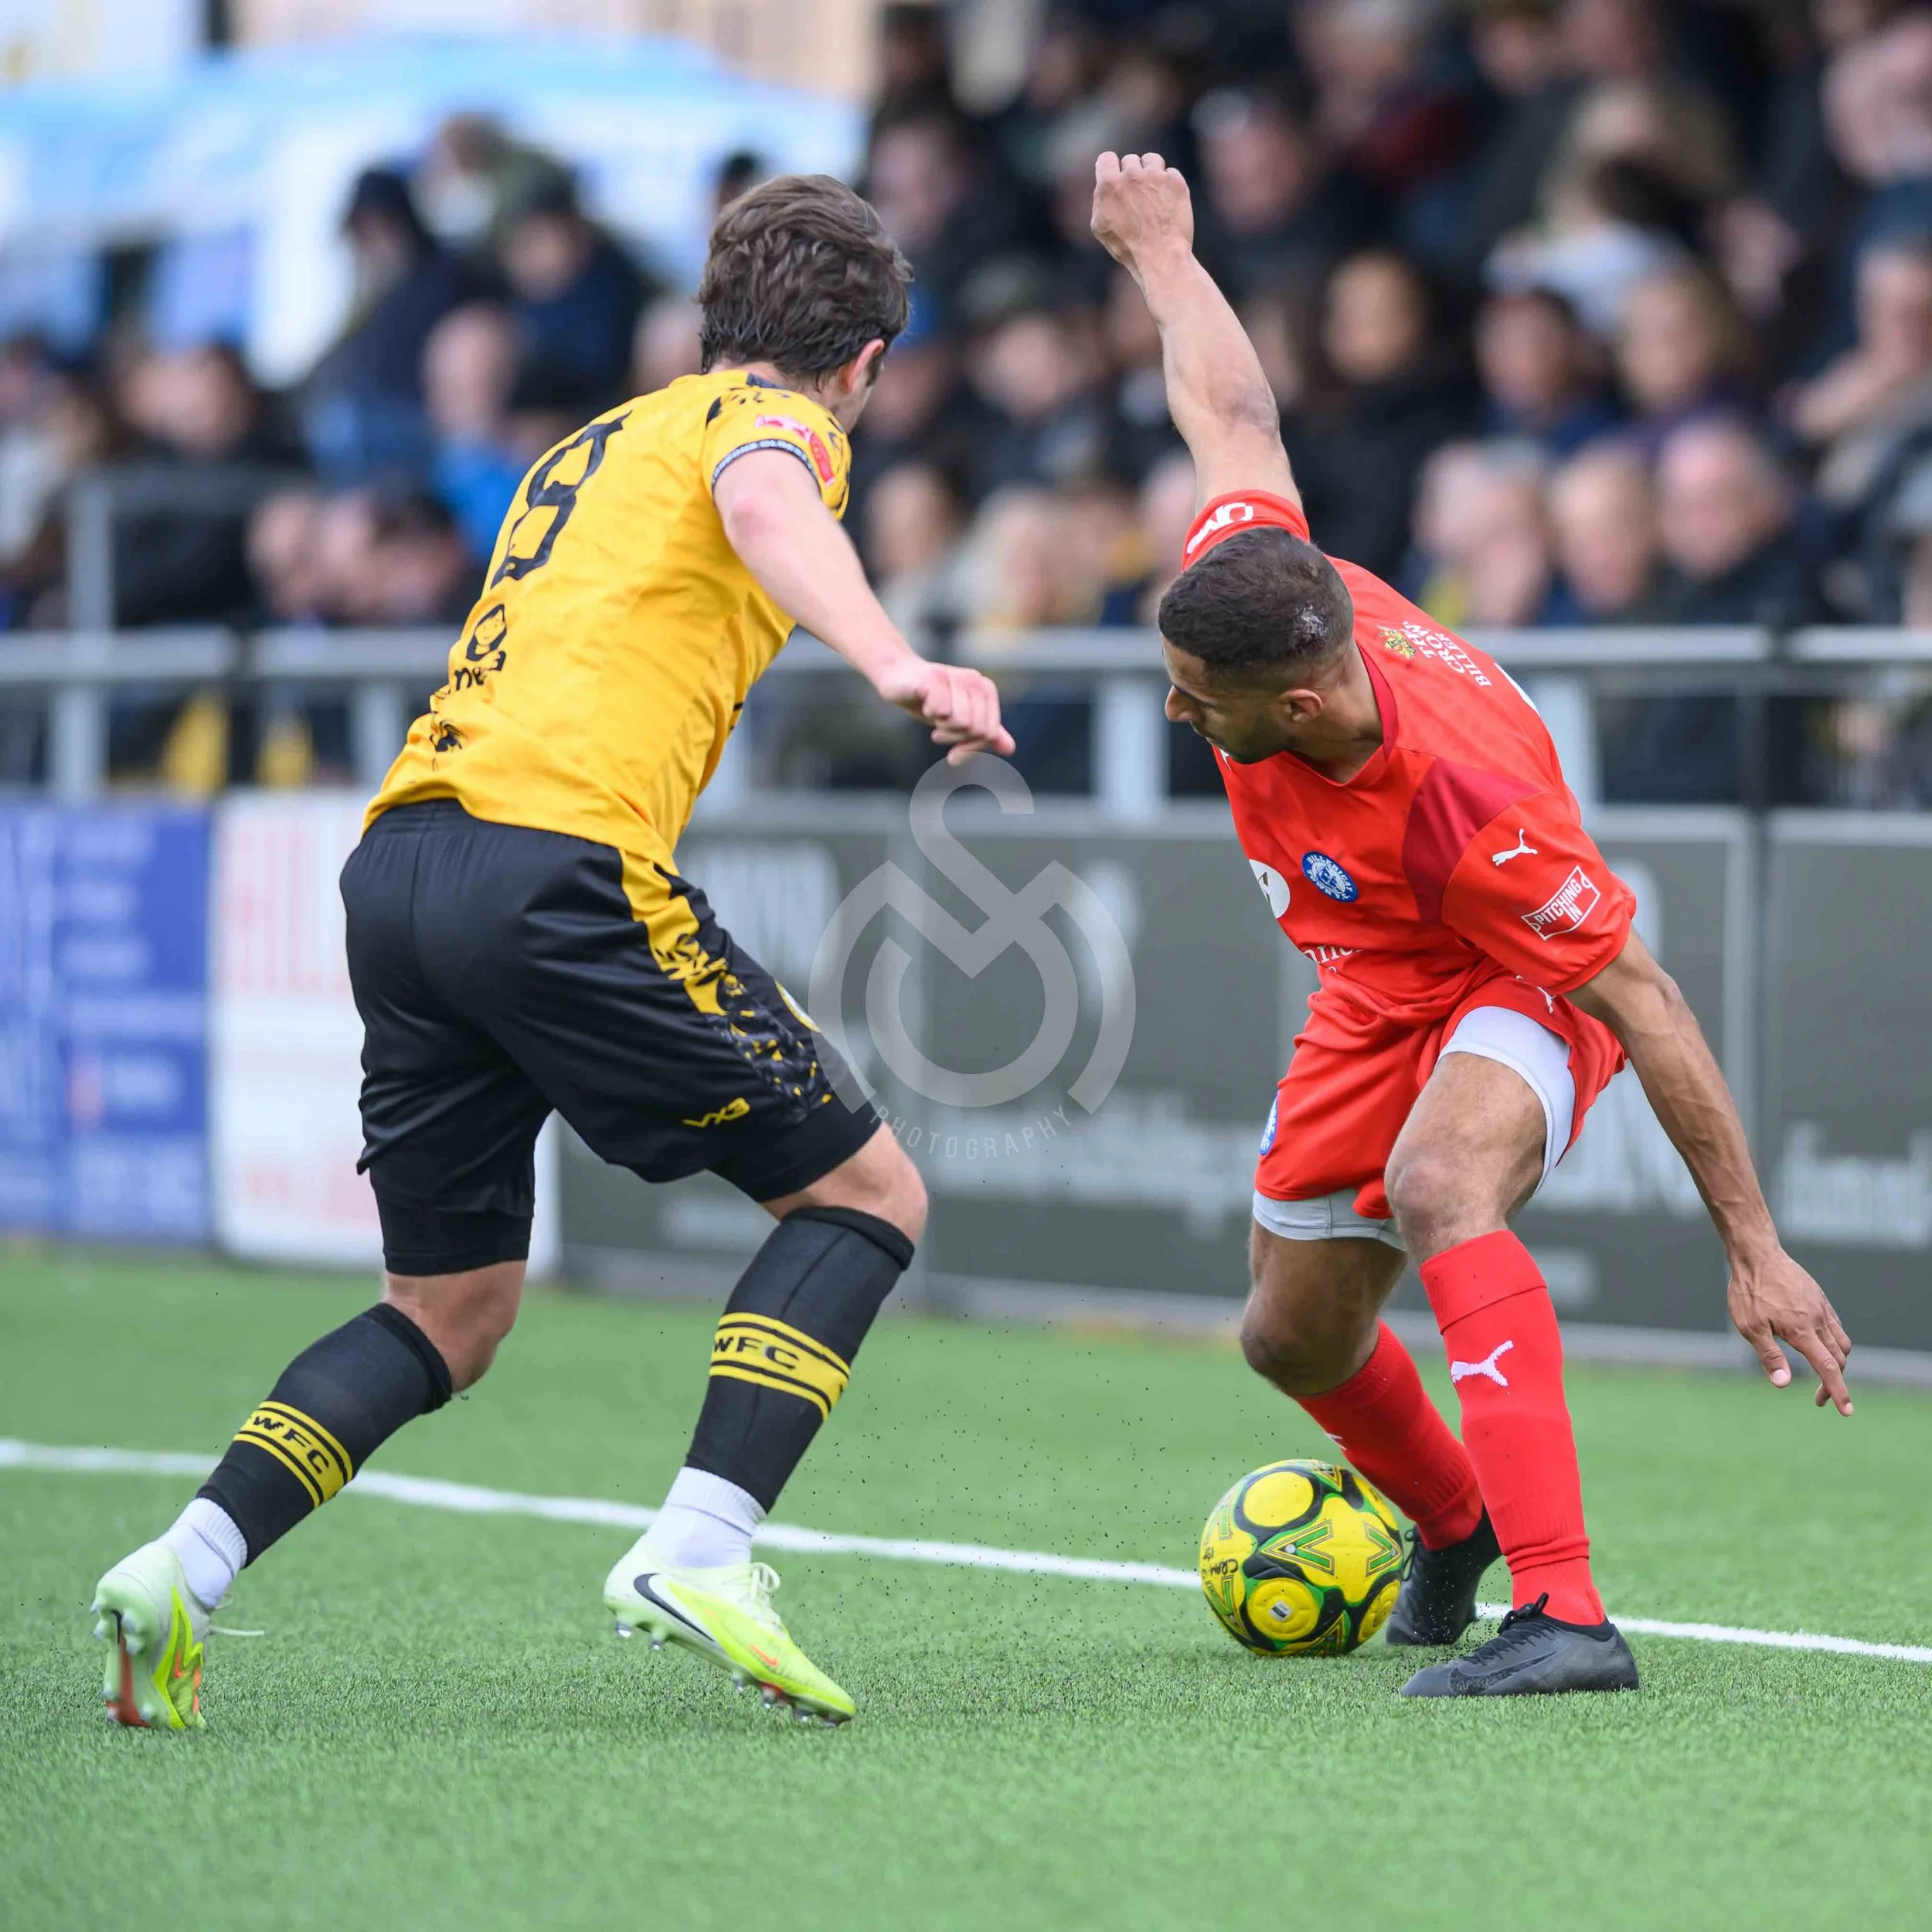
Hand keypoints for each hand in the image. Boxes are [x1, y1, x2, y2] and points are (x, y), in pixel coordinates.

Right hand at [874, 657, 1014, 764]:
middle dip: (956, 739)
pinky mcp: (933, 677)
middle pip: (977, 729)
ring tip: (933, 717)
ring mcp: (955, 677)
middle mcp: (974, 680)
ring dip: (942, 728)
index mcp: (985, 690)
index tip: (954, 749)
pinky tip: (923, 703)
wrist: (898, 679)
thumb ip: (986, 732)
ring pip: (961, 721)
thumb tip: (1011, 749)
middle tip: (940, 732)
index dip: (970, 747)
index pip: (988, 733)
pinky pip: (941, 709)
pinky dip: (930, 713)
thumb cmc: (931, 700)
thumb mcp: (960, 720)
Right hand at [1091, 151, 1193, 277]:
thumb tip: (1104, 184)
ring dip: (1151, 173)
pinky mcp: (1176, 182)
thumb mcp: (1100, 227)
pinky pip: (1171, 173)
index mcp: (1108, 185)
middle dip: (1132, 175)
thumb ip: (1100, 199)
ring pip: (1151, 160)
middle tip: (1137, 197)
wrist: (1160, 257)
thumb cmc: (1128, 247)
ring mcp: (1155, 176)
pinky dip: (1169, 185)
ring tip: (1153, 195)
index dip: (1111, 169)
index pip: (1106, 158)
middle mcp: (1131, 175)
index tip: (1117, 178)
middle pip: (1130, 160)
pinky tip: (1167, 203)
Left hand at [1727, 1249, 1853, 1414]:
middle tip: (1819, 1399)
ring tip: (1824, 1375)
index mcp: (1802, 1331)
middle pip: (1839, 1359)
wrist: (1757, 1254)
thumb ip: (1769, 1356)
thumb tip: (1783, 1385)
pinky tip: (1822, 1346)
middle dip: (1835, 1383)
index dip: (1838, 1391)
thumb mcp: (1750, 1326)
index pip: (1829, 1369)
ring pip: (1842, 1343)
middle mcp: (1818, 1321)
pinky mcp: (1820, 1298)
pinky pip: (1837, 1326)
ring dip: (1838, 1363)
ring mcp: (1822, 1308)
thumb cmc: (1749, 1291)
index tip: (1847, 1411)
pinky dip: (1836, 1342)